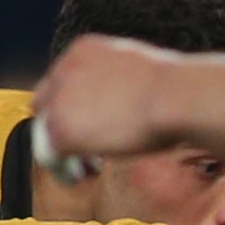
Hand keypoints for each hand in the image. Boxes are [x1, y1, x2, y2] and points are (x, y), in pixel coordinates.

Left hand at [30, 34, 179, 163]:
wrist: (179, 97)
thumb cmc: (179, 88)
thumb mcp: (143, 72)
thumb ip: (121, 82)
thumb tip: (127, 102)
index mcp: (85, 50)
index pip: (62, 80)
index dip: (75, 107)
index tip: (94, 125)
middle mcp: (64, 69)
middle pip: (45, 104)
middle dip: (63, 126)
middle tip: (85, 150)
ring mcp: (59, 100)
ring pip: (45, 130)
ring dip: (63, 149)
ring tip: (86, 167)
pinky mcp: (61, 129)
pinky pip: (49, 155)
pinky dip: (63, 168)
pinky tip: (82, 175)